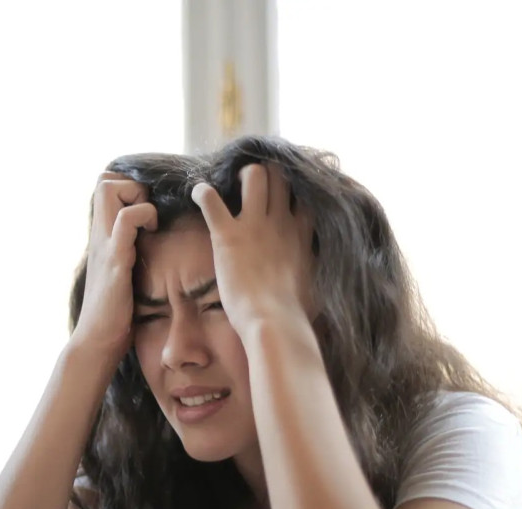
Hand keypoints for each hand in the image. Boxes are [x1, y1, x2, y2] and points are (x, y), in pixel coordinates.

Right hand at [70, 172, 156, 363]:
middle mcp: (99, 235)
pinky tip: (152, 234)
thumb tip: (148, 247)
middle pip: (104, 180)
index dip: (128, 187)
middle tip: (148, 212)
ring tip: (150, 223)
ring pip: (109, 190)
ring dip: (137, 197)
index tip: (147, 209)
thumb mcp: (120, 274)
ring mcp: (105, 245)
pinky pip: (125, 220)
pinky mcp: (114, 260)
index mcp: (101, 237)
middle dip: (132, 185)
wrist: (97, 341)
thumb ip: (127, 254)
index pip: (104, 186)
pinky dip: (143, 216)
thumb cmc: (114, 314)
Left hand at [191, 163, 313, 338]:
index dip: (294, 189)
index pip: (304, 195)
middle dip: (267, 174)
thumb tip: (323, 275)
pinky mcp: (227, 234)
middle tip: (254, 185)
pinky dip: (202, 193)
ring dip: (241, 176)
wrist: (274, 322)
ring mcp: (254, 225)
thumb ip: (315, 268)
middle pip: (280, 175)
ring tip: (232, 185)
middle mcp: (281, 221)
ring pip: (254, 175)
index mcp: (302, 233)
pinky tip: (198, 193)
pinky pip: (210, 199)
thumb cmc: (296, 313)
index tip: (285, 193)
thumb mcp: (317, 284)